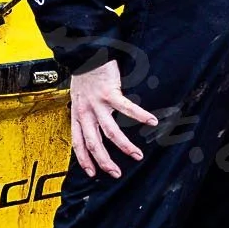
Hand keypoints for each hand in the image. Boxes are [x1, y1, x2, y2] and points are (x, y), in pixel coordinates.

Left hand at [68, 59, 157, 178]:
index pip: (78, 143)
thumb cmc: (84, 75)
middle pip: (94, 143)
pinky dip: (140, 116)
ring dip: (124, 146)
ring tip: (137, 155)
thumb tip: (92, 127)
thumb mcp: (78, 97)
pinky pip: (127, 108)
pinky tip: (151, 121)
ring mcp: (97, 103)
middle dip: (105, 161)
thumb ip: (85, 113)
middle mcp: (85, 112)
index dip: (84, 159)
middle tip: (116, 172)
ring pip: (110, 132)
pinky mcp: (110, 93)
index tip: (92, 173)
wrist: (86, 54)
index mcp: (77, 114)